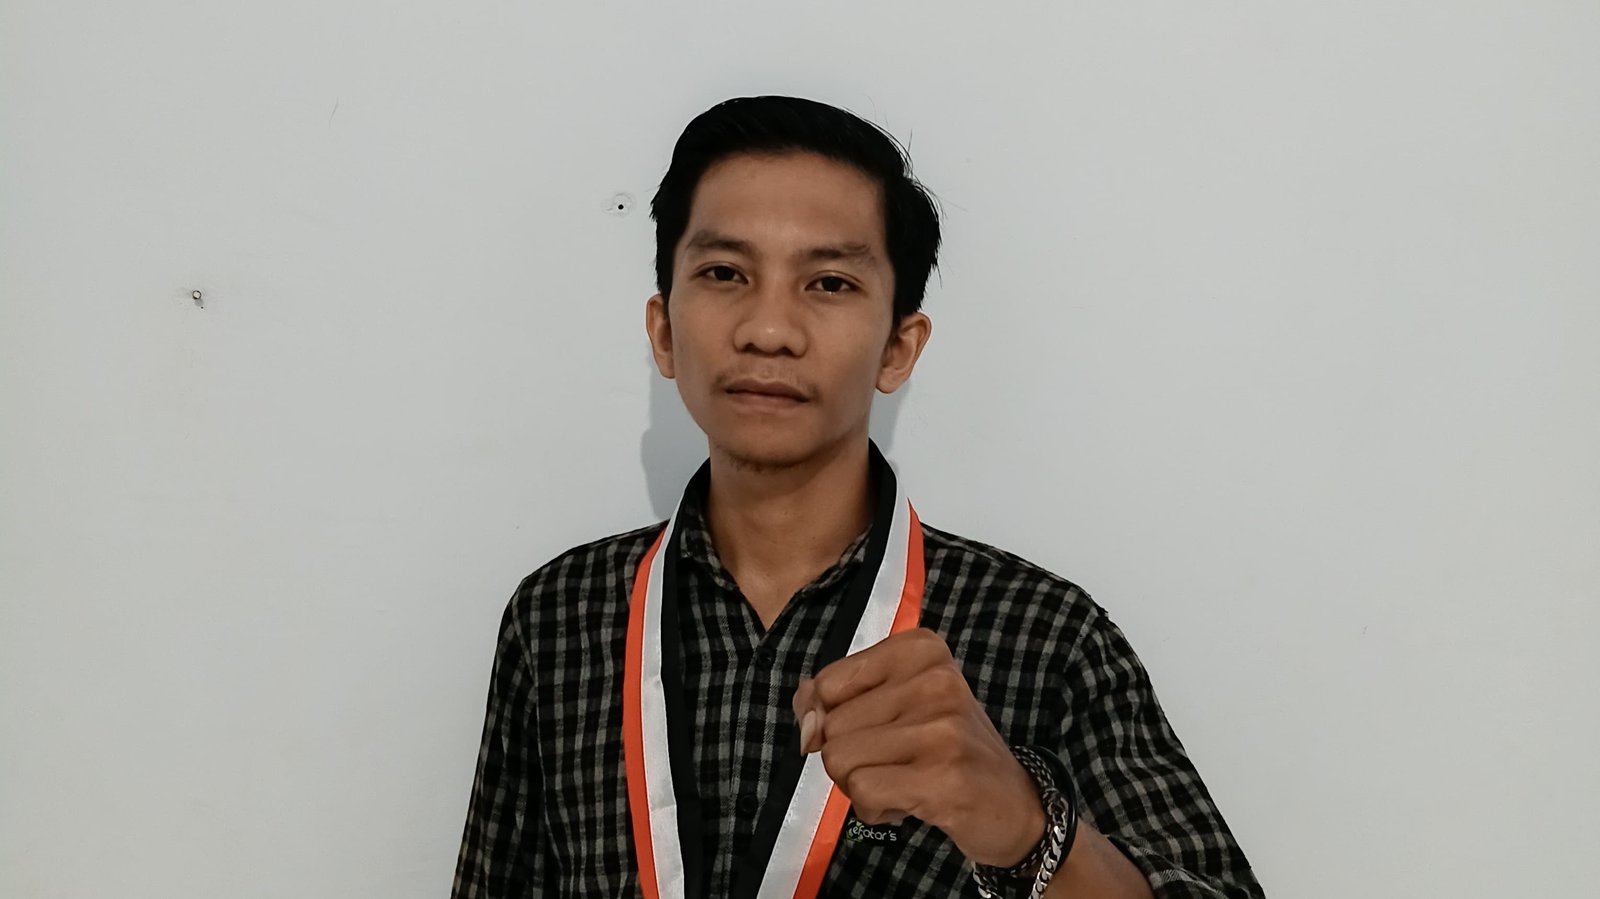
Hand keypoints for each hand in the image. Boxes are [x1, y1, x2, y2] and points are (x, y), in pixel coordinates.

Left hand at [790, 628, 1045, 867]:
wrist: (1014, 804)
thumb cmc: (944, 749)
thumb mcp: (894, 705)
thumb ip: (836, 701)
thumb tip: (806, 727)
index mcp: (921, 649)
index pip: (828, 683)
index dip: (830, 718)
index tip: (872, 731)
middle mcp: (936, 678)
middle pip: (832, 726)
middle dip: (850, 757)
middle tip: (899, 763)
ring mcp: (944, 727)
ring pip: (841, 760)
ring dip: (861, 786)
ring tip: (906, 781)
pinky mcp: (946, 776)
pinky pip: (864, 792)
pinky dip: (875, 810)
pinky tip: (911, 804)